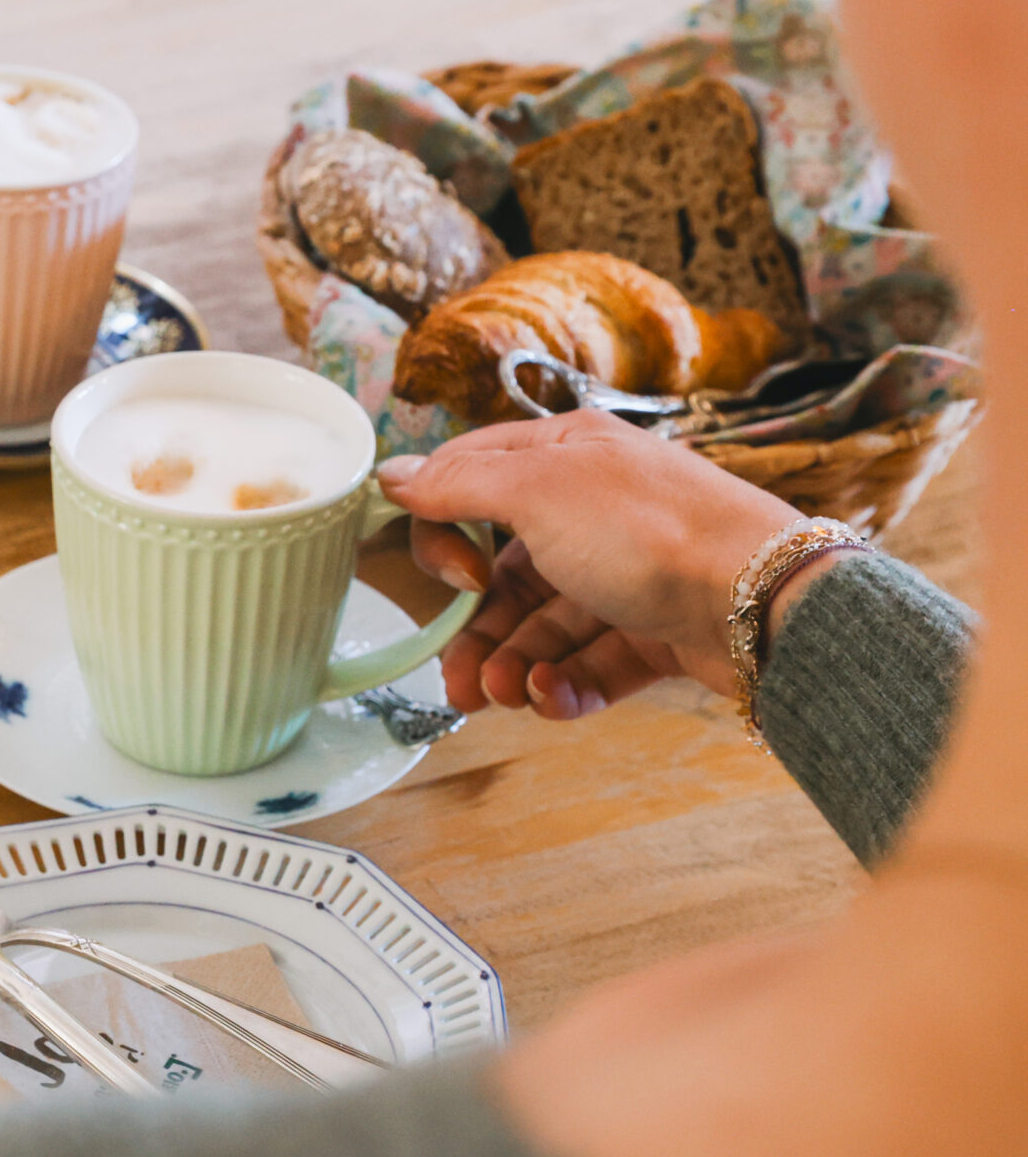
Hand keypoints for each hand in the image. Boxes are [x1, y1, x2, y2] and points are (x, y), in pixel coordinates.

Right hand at [376, 411, 798, 720]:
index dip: (443, 531)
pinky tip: (550, 699)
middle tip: (455, 677)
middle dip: (474, 629)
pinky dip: (563, 685)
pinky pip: (590, 662)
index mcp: (562, 457)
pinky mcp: (653, 629)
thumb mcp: (536, 490)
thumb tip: (391, 474)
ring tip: (499, 697)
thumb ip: (456, 485)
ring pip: (543, 625)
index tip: (451, 575)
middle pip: (503, 571)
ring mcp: (624, 573)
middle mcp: (591, 510)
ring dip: (511, 665)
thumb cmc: (652, 530)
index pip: (472, 483)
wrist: (764, 600)